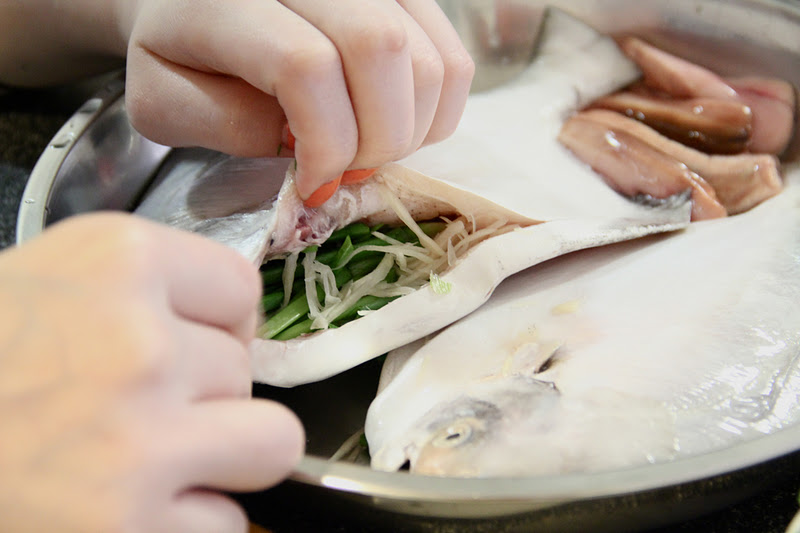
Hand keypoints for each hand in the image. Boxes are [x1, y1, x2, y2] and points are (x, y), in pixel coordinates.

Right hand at [0, 213, 303, 532]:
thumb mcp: (52, 285)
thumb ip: (151, 294)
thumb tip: (236, 330)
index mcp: (117, 261)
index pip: (241, 291)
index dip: (214, 327)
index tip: (178, 346)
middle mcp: (137, 343)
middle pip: (246, 371)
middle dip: (202, 397)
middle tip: (129, 412)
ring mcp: (138, 441)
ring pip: (268, 443)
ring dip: (216, 462)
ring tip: (143, 465)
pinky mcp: (128, 529)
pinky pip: (226, 523)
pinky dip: (186, 525)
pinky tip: (120, 512)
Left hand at [122, 0, 474, 201]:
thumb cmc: (177, 52)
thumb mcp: (166, 101)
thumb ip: (226, 124)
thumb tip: (304, 144)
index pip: (307, 66)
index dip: (324, 144)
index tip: (315, 186)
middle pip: (380, 51)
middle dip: (375, 140)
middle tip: (348, 173)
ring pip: (426, 56)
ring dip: (409, 129)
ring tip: (366, 150)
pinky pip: (451, 56)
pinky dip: (437, 110)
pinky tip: (394, 125)